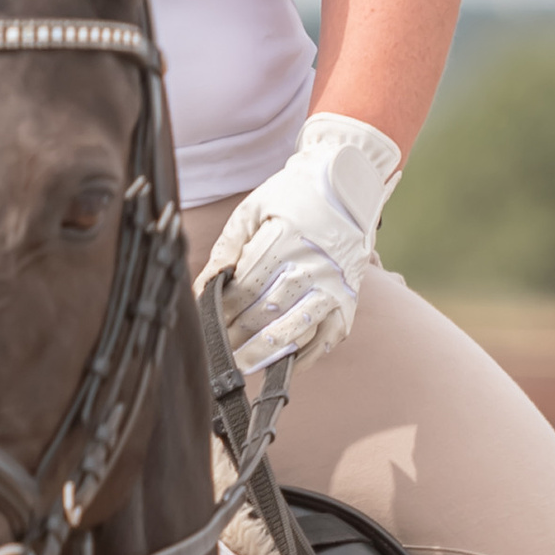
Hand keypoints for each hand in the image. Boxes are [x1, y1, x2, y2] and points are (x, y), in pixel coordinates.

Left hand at [198, 114, 402, 373]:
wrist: (348, 187)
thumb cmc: (292, 197)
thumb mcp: (253, 209)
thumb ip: (228, 247)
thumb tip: (205, 287)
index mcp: (287, 238)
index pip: (247, 286)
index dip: (223, 310)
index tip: (205, 324)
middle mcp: (314, 264)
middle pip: (266, 312)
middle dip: (236, 336)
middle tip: (213, 353)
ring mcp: (335, 286)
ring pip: (295, 330)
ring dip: (264, 353)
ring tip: (239, 367)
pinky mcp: (349, 301)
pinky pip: (326, 339)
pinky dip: (303, 357)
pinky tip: (280, 366)